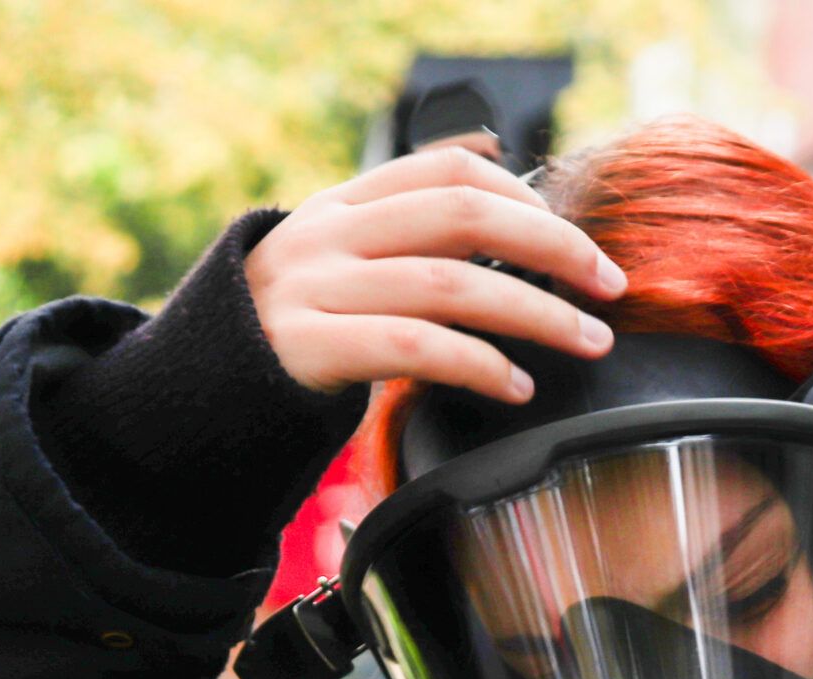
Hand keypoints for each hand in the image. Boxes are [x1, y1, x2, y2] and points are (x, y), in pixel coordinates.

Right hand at [245, 147, 626, 404]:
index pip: (449, 171)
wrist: (204, 387)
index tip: (577, 241)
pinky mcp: (311, 347)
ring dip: (537, 313)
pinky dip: (480, 364)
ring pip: (451, 284)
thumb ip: (408, 220)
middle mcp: (331, 235)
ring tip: (586, 340)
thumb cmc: (298, 327)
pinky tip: (517, 385)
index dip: (523, 197)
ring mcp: (318, 287)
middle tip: (608, 285)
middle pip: (464, 216)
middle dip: (552, 246)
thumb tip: (491, 156)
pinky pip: (416, 348)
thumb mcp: (342, 257)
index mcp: (344, 205)